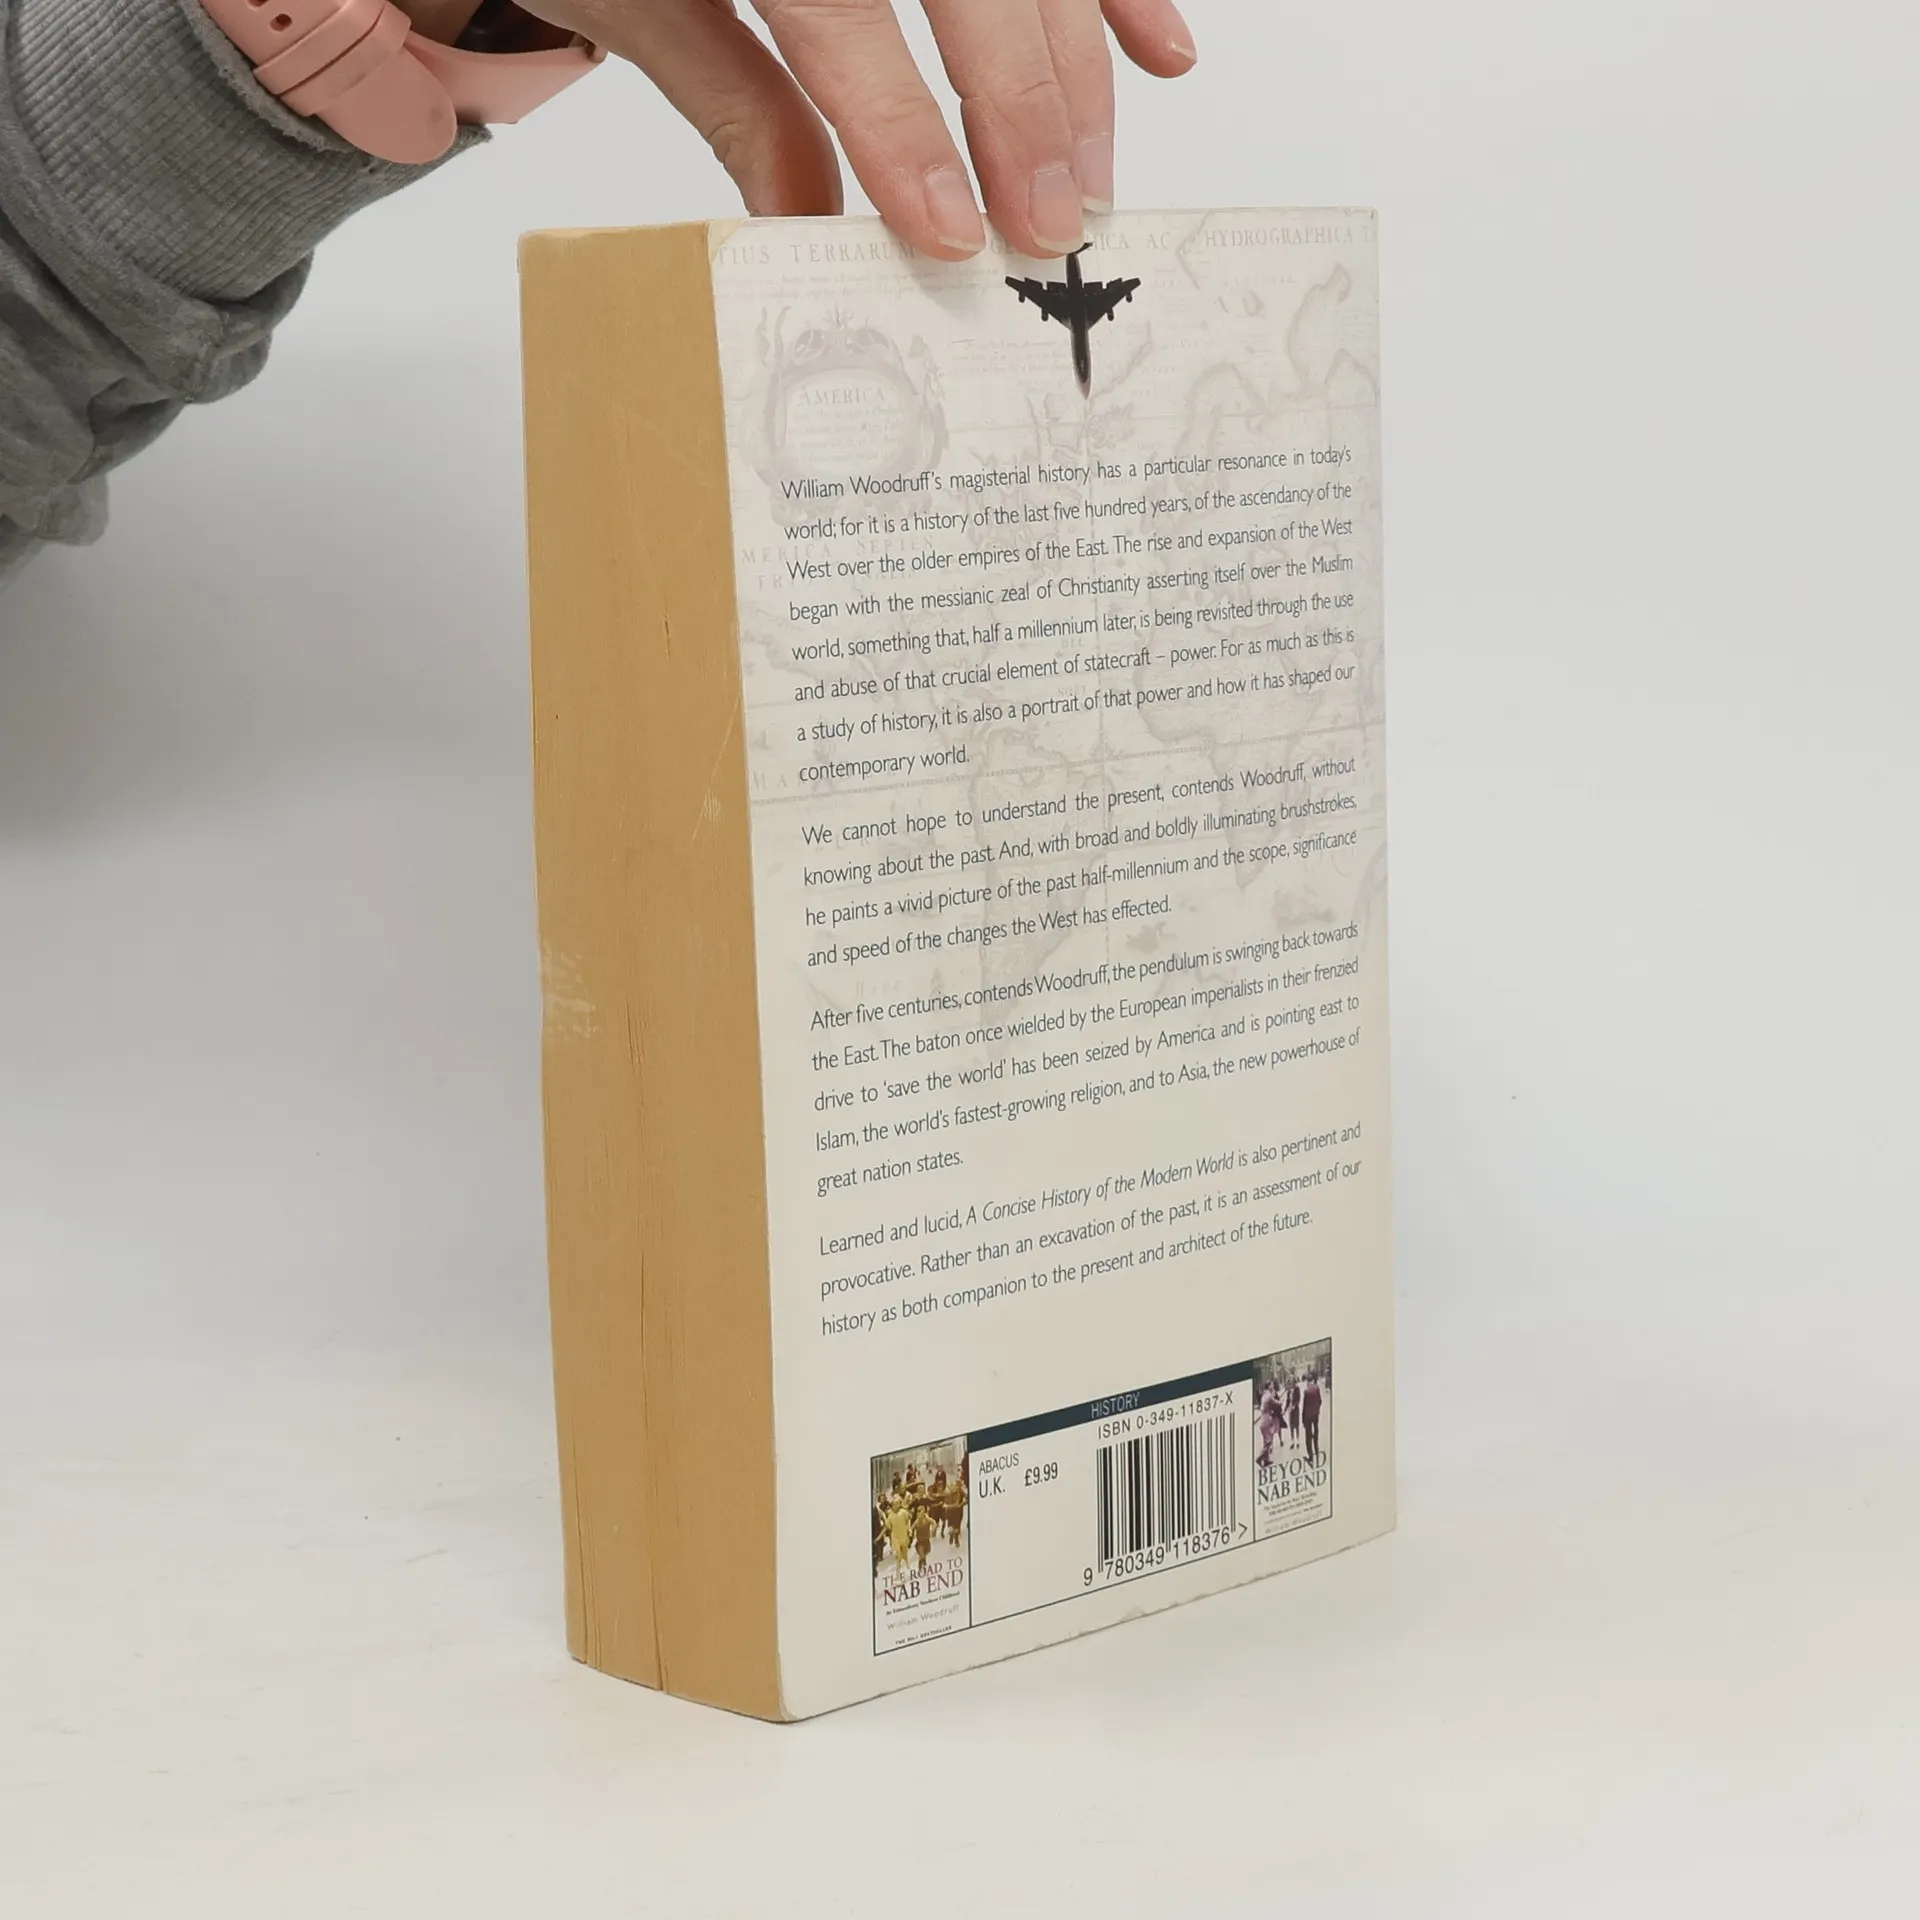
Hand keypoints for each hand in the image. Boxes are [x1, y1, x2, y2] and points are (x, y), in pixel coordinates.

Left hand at [490, 0, 1195, 259]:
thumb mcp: (643, 7)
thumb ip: (733, 105)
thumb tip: (807, 226)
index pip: (847, 12)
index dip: (906, 127)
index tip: (954, 232)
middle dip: (1022, 112)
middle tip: (1048, 227)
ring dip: (1077, 67)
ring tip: (1088, 178)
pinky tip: (1158, 53)